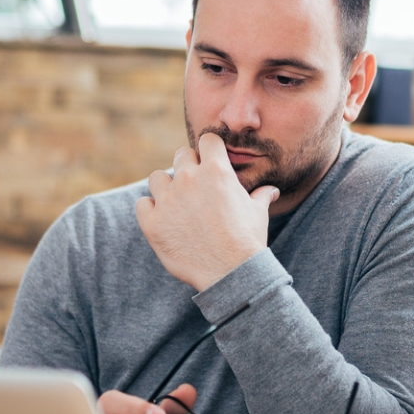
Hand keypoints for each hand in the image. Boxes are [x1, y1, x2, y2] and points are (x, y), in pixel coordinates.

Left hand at [135, 134, 279, 291]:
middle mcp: (189, 179)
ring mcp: (168, 200)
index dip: (210, 150)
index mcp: (216, 171)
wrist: (230, 273)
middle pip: (180, 155)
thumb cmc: (247, 241)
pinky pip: (141, 204)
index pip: (207, 140)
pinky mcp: (152, 222)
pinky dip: (150, 210)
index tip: (211, 163)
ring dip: (165, 187)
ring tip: (175, 204)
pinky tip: (163, 220)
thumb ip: (260, 196)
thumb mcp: (258, 213)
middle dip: (187, 166)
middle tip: (194, 186)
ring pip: (156, 178)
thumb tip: (271, 191)